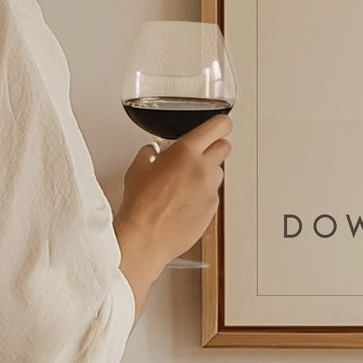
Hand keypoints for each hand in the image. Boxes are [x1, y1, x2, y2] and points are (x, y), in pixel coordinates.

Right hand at [114, 113, 230, 312]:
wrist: (145, 237)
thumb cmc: (140, 205)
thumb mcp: (138, 169)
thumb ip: (150, 154)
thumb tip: (153, 152)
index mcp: (186, 152)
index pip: (218, 127)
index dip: (221, 124)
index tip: (220, 125)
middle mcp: (203, 169)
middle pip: (224, 147)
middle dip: (213, 147)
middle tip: (199, 154)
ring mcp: (210, 190)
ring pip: (218, 173)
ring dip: (207, 173)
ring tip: (184, 184)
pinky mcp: (212, 209)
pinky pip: (212, 195)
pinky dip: (203, 195)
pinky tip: (184, 203)